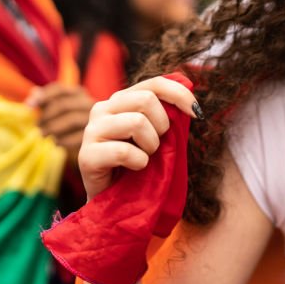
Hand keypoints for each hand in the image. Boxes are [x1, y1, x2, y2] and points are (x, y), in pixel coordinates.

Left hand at [28, 83, 94, 167]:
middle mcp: (89, 103)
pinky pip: (77, 137)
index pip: (59, 89)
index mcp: (78, 93)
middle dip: (47, 116)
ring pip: (71, 120)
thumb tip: (33, 93)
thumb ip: (46, 101)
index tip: (28, 106)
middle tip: (37, 126)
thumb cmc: (69, 124)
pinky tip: (56, 144)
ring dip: (53, 128)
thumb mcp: (57, 111)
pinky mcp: (97, 135)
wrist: (94, 143)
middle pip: (64, 105)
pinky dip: (63, 141)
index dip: (43, 96)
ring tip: (43, 135)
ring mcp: (96, 119)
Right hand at [78, 76, 197, 199]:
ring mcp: (91, 130)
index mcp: (122, 100)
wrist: (115, 199)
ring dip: (150, 146)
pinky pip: (124, 151)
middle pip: (146, 99)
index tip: (197, 113)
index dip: (180, 94)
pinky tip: (135, 168)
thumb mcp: (157, 135)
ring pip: (136, 122)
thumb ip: (168, 116)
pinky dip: (139, 162)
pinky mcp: (86, 155)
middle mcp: (103, 108)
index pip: (154, 84)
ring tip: (144, 157)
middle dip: (161, 125)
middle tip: (156, 146)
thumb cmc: (140, 164)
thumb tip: (193, 103)